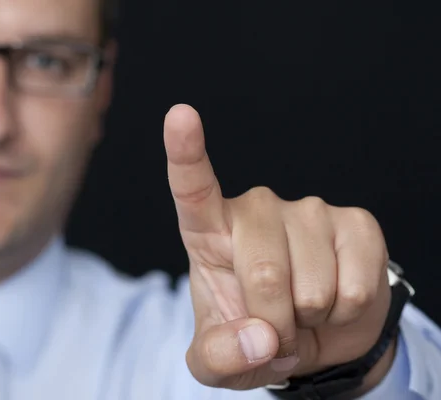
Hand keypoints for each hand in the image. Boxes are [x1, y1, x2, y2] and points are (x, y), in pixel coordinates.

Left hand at [164, 104, 392, 390]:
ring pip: (312, 287)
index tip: (180, 115)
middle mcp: (257, 209)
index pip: (193, 189)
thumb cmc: (251, 334)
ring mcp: (308, 210)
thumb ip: (219, 358)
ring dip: (309, 320)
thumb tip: (261, 339)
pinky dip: (345, 313)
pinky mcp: (355, 222)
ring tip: (302, 309)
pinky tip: (335, 298)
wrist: (310, 336)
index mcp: (210, 232)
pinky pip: (355, 286)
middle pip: (263, 272)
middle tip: (275, 328)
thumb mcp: (217, 359)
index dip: (186, 153)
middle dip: (273, 322)